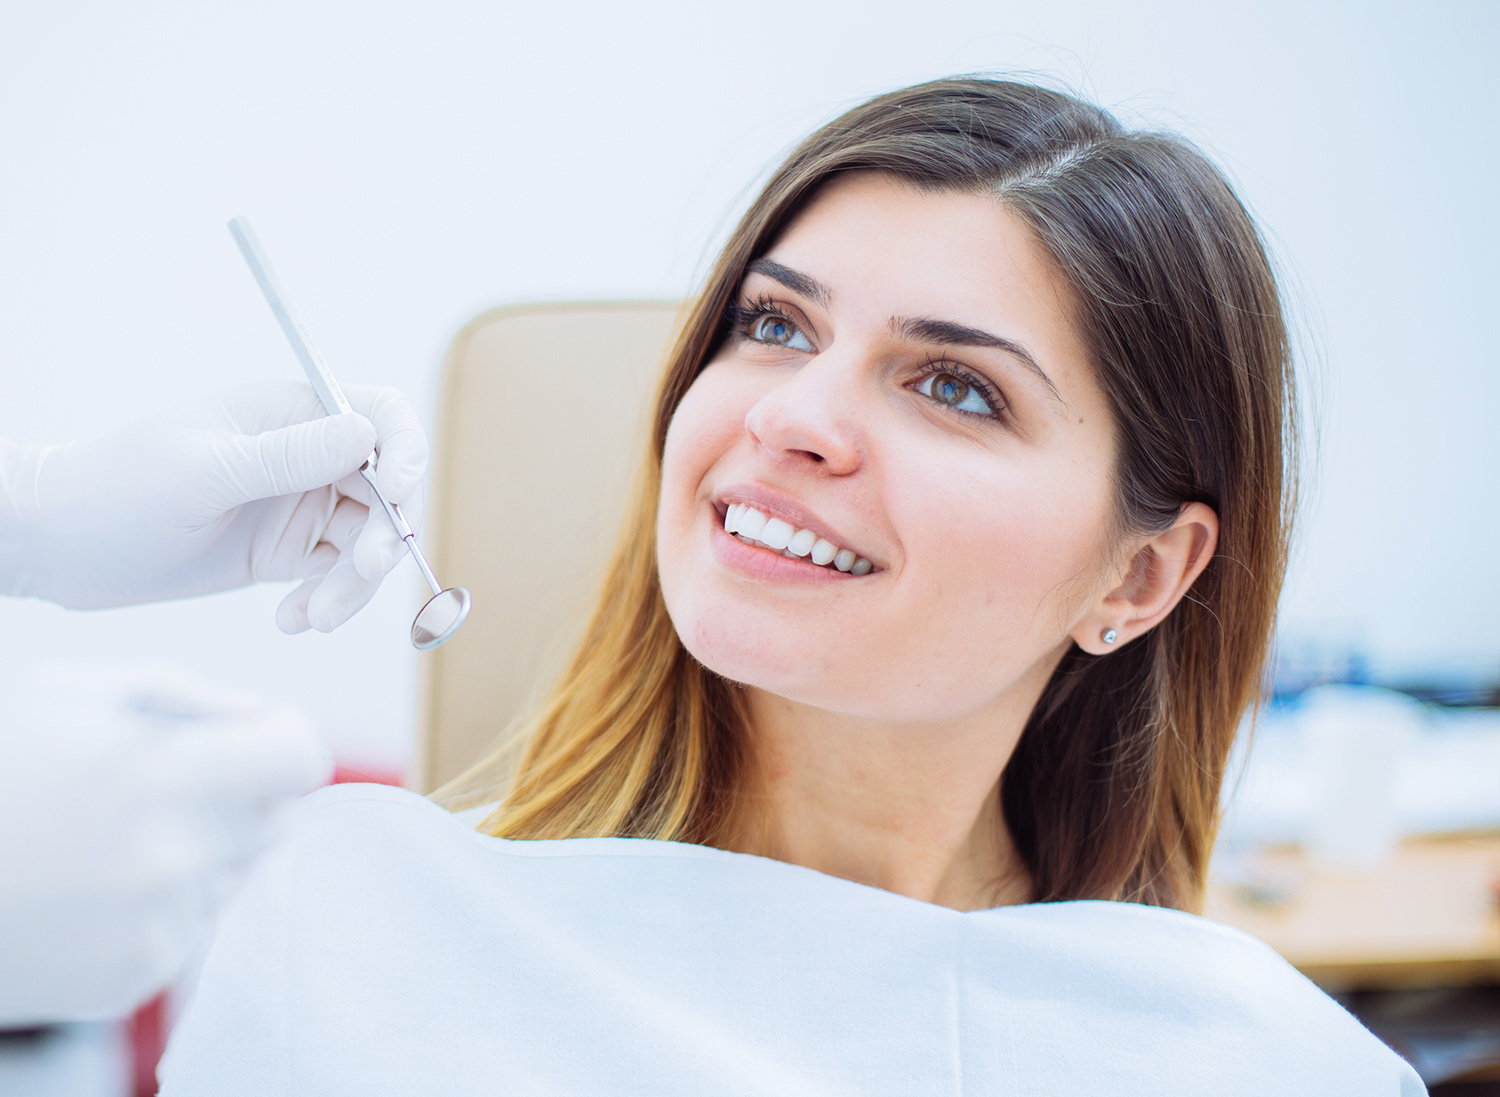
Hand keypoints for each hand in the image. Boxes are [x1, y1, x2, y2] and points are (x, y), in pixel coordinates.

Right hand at [0, 663, 331, 1024]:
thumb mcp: (64, 695)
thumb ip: (181, 695)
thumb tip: (258, 712)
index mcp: (165, 776)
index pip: (301, 760)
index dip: (282, 742)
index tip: (255, 738)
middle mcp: (173, 860)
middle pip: (276, 820)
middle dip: (238, 797)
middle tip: (154, 789)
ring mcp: (155, 929)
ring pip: (234, 876)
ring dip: (198, 854)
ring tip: (102, 841)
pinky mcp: (133, 981)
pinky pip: (189, 928)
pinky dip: (157, 907)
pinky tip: (86, 892)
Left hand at [3, 379, 428, 631]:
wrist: (64, 548)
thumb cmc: (119, 490)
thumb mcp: (206, 473)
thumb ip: (290, 457)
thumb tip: (369, 436)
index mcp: (291, 413)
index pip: (381, 416)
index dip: (405, 452)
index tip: (398, 495)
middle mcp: (307, 455)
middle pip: (389, 490)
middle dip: (385, 536)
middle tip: (363, 575)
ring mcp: (299, 505)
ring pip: (368, 542)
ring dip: (354, 585)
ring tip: (313, 618)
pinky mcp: (288, 553)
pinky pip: (337, 577)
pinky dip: (327, 601)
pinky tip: (291, 620)